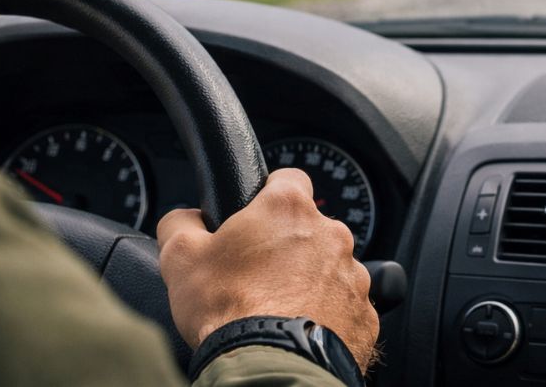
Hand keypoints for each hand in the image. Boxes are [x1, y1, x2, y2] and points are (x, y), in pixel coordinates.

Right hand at [157, 168, 378, 370]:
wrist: (268, 367)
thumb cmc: (228, 310)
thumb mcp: (181, 258)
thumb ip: (181, 224)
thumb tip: (185, 218)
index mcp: (289, 209)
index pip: (288, 179)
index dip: (268, 196)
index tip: (255, 216)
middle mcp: (331, 235)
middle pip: (310, 229)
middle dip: (287, 246)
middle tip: (257, 275)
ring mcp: (353, 276)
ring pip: (330, 269)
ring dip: (309, 282)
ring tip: (278, 308)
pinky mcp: (364, 315)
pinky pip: (344, 307)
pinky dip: (326, 316)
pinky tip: (300, 329)